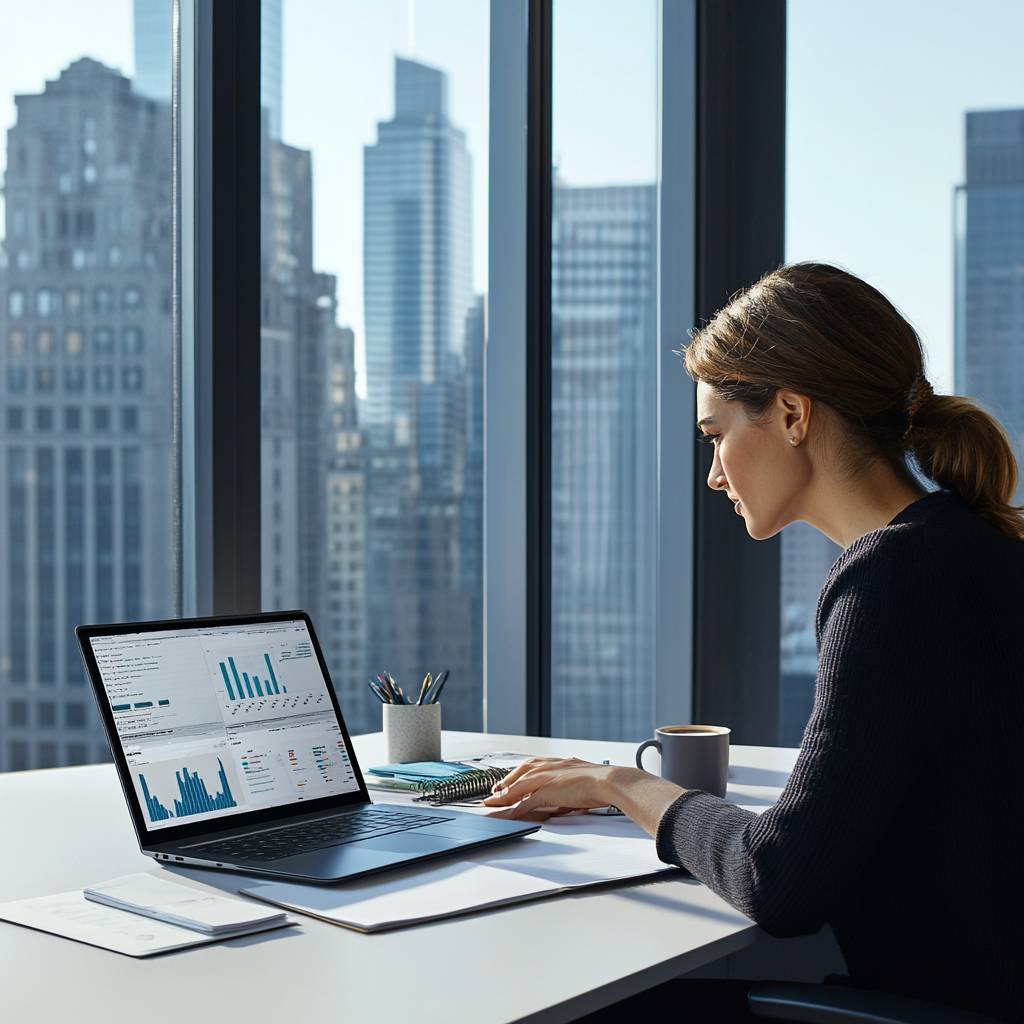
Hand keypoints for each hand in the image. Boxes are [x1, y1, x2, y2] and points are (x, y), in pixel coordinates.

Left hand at [483, 757, 688, 835]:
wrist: (611, 780)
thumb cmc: (603, 781)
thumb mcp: (583, 779)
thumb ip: (573, 786)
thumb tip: (570, 798)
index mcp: (559, 762)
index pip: (532, 766)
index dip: (518, 774)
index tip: (509, 780)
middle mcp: (550, 766)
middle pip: (519, 773)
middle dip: (505, 782)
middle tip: (494, 792)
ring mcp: (547, 778)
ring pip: (518, 787)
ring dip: (503, 797)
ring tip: (492, 805)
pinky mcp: (548, 791)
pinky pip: (525, 802)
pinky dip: (514, 809)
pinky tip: (507, 815)